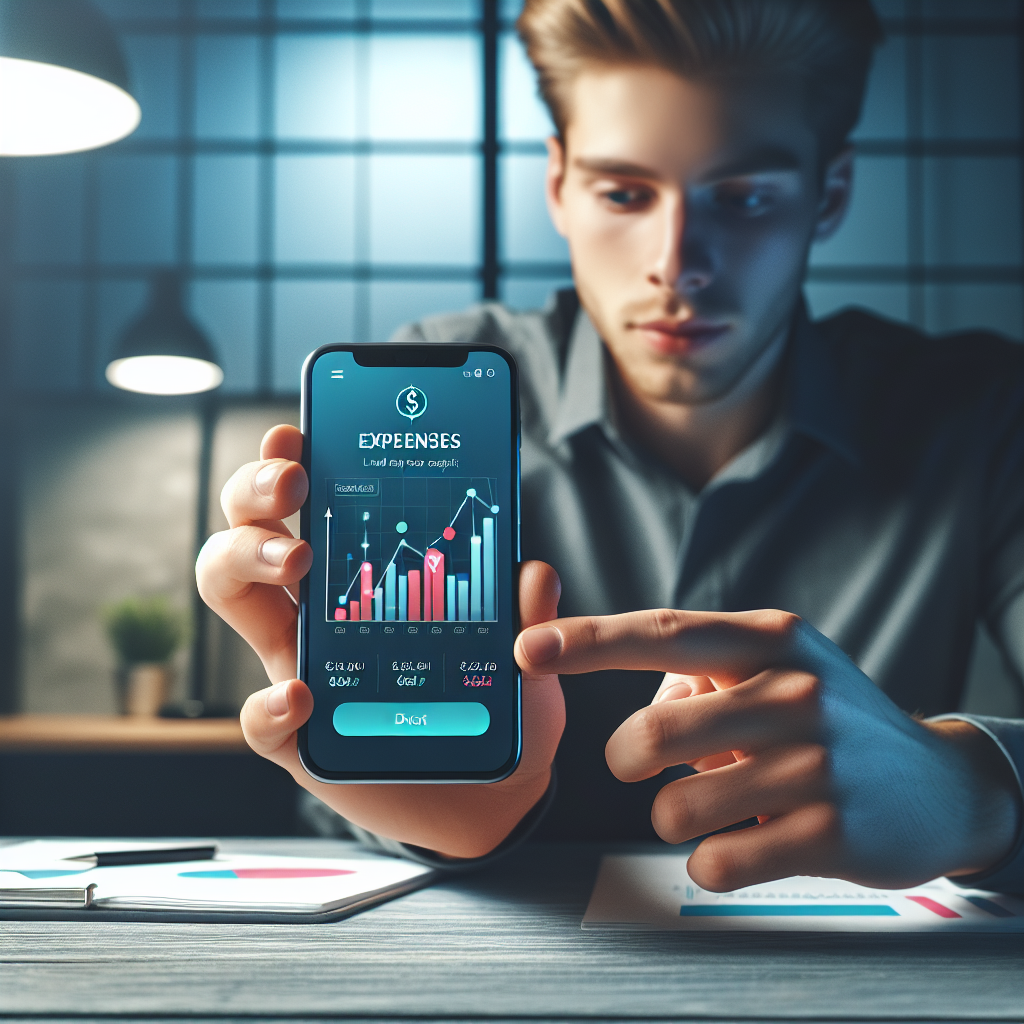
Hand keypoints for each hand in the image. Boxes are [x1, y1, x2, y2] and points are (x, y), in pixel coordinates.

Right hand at [196, 425, 564, 858]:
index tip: (297, 431)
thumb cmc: (489, 703)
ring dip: (247, 558)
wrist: (488, 792)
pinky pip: (259, 719)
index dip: (286, 462)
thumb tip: (533, 572)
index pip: (305, 505)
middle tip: (296, 483)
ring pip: (229, 594)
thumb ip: (524, 610)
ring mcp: (297, 667)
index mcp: (357, 575)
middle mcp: (314, 612)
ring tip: (297, 558)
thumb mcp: (519, 648)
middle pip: (249, 529)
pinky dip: (268, 704)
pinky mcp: (300, 740)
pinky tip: (300, 695)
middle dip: (255, 491)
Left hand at [515, 608, 1020, 889]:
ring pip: (678, 807)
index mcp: (769, 639)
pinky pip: (719, 861)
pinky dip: (711, 859)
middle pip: (655, 732)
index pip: (662, 632)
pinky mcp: (831, 832)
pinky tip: (745, 839)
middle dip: (627, 759)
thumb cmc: (830, 719)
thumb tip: (629, 695)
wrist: (936, 785)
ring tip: (715, 801)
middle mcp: (795, 690)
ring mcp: (817, 762)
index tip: (529, 649)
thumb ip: (696, 670)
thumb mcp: (777, 666)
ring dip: (675, 813)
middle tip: (643, 763)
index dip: (587, 642)